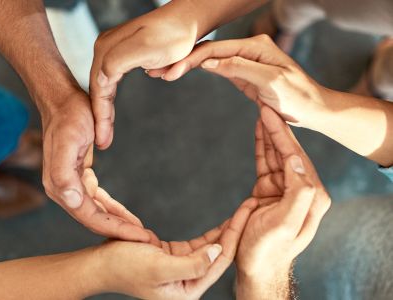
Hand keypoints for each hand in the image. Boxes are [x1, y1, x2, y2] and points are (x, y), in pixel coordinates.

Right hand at [37, 88, 149, 241]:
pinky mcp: (79, 178)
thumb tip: (69, 199)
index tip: (140, 237)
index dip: (116, 229)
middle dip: (121, 232)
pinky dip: (113, 210)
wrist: (62, 99)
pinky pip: (98, 201)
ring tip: (141, 234)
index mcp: (60, 186)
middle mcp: (63, 190)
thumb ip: (63, 172)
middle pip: (95, 219)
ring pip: (97, 213)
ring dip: (118, 224)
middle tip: (147, 242)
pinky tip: (126, 217)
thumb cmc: (68, 116)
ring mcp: (71, 185)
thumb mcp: (68, 140)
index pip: (91, 217)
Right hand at [90, 1, 207, 148]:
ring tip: (105, 133)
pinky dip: (110, 100)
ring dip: (104, 111)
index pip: (99, 89)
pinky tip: (109, 113)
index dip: (100, 116)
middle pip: (98, 89)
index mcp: (106, 49)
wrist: (187, 21)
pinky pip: (112, 82)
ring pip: (104, 87)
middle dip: (100, 117)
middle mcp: (104, 49)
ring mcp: (113, 51)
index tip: (102, 139)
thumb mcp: (144, 48)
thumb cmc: (171, 36)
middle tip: (102, 142)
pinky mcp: (124, 54)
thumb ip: (117, 62)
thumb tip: (99, 80)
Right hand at [93, 198, 256, 299]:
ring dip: (226, 229)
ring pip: (211, 248)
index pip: (219, 261)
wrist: (99, 265)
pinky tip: (226, 221)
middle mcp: (188, 283)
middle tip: (254, 206)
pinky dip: (212, 232)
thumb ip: (192, 264)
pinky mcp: (174, 257)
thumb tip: (218, 252)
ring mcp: (182, 269)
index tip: (249, 212)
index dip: (236, 235)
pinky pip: (199, 244)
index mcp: (187, 292)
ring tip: (245, 209)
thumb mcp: (159, 267)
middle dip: (237, 230)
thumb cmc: (123, 267)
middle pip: (219, 254)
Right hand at [161, 35, 329, 128]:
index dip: (191, 59)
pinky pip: (218, 67)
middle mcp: (249, 48)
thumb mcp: (270, 82)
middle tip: (158, 72)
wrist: (313, 110)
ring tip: (164, 72)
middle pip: (210, 51)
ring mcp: (246, 60)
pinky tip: (184, 71)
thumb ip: (241, 68)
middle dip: (184, 60)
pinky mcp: (244, 73)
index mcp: (256, 46)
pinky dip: (200, 69)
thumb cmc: (297, 97)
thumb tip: (210, 61)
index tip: (170, 71)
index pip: (216, 49)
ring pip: (211, 58)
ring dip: (188, 65)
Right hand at [235, 106, 330, 297]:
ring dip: (269, 133)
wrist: (254, 266)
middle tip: (265, 103)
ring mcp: (284, 188)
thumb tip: (295, 159)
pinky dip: (262, 145)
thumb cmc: (268, 250)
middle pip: (288, 151)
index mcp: (311, 196)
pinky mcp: (269, 190)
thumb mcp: (284, 224)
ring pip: (276, 154)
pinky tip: (260, 130)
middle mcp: (301, 189)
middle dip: (277, 127)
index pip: (297, 157)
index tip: (272, 112)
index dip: (283, 134)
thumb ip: (297, 192)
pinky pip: (266, 162)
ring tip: (262, 109)